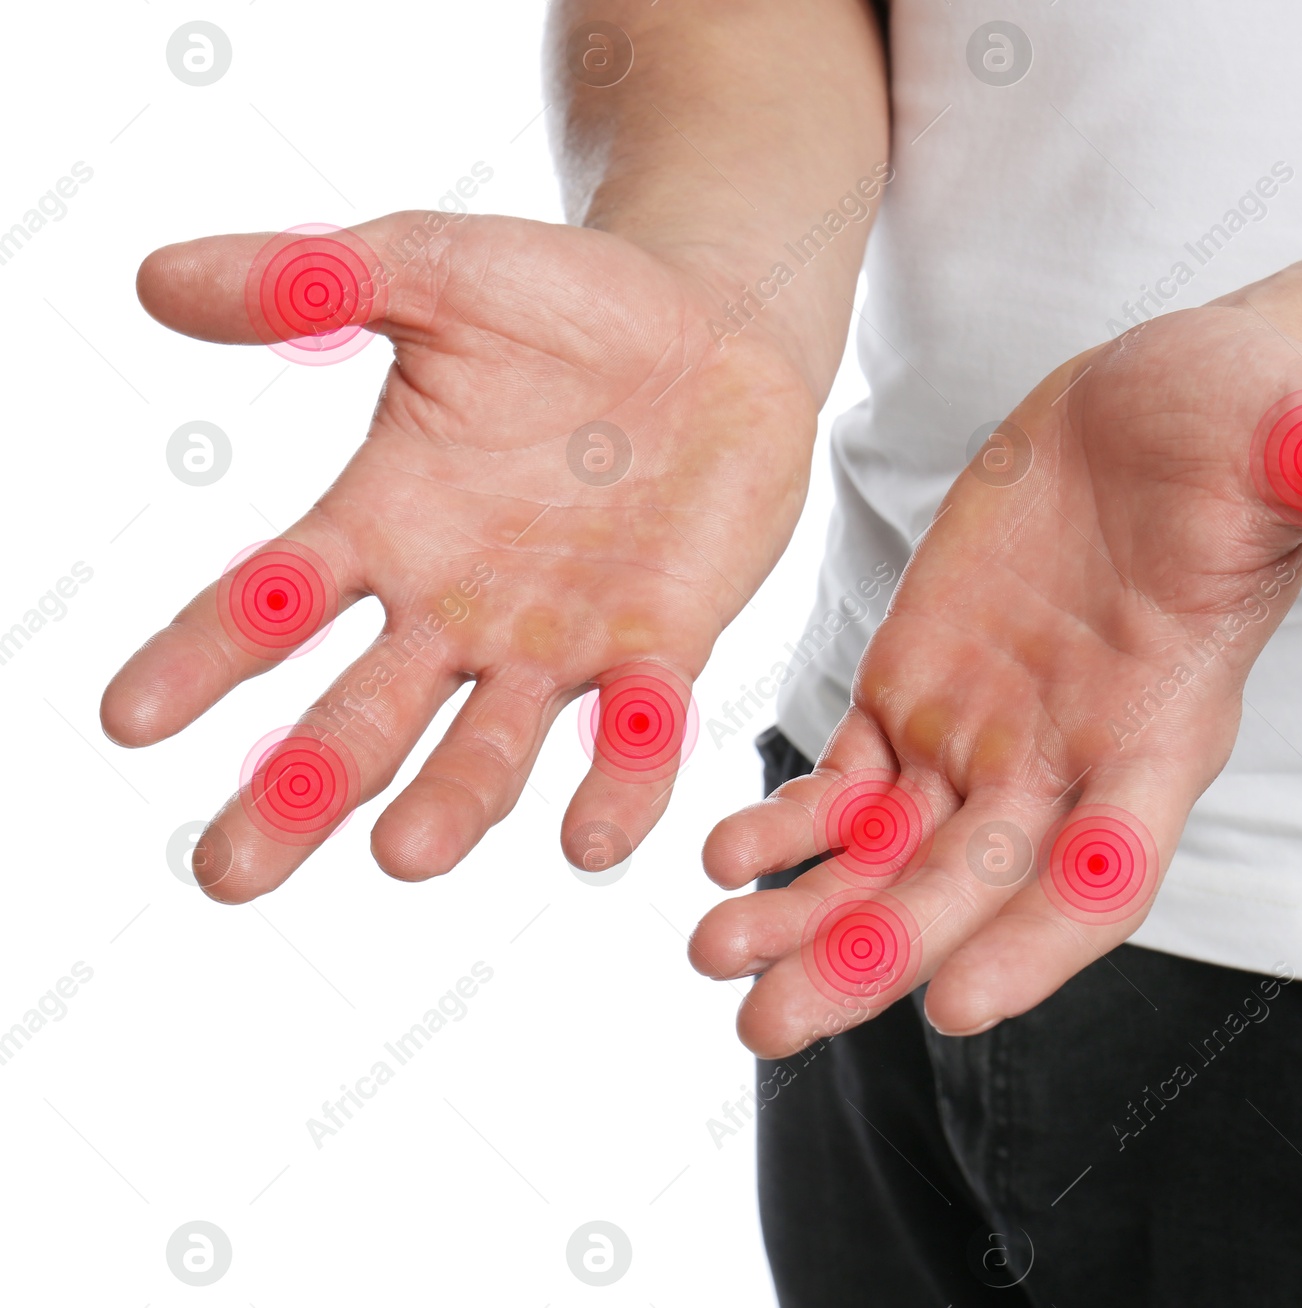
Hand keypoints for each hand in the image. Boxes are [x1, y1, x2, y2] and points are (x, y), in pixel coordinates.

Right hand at [102, 212, 815, 901]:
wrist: (713, 325)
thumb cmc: (566, 305)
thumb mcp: (432, 273)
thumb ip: (311, 280)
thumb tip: (156, 278)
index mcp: (383, 527)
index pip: (268, 607)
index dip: (201, 660)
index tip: (130, 719)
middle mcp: (457, 608)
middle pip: (360, 718)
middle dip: (298, 794)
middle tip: (231, 873)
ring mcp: (559, 639)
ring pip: (489, 746)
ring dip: (451, 802)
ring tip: (406, 852)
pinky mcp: (662, 645)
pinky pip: (636, 731)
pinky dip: (618, 782)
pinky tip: (592, 839)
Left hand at [692, 305, 1301, 1055]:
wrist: (1159, 401)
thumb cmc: (1249, 428)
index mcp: (1163, 728)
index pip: (1107, 868)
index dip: (1036, 941)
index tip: (953, 1004)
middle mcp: (1066, 760)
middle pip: (966, 894)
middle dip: (871, 962)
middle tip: (772, 1026)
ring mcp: (983, 733)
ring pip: (886, 857)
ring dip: (805, 914)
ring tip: (715, 957)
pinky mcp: (916, 688)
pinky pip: (845, 781)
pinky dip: (790, 822)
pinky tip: (726, 854)